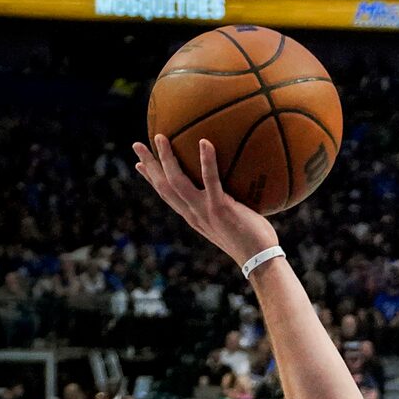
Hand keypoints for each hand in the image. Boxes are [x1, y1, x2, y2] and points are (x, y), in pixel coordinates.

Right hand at [131, 135, 277, 270]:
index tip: (139, 165)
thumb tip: (233, 190)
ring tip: (161, 137)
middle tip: (137, 144)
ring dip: (167, 158)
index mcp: (194, 218)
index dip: (151, 180)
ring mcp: (205, 212)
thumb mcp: (230, 223)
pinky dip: (207, 161)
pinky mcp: (221, 209)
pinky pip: (211, 181)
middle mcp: (194, 215)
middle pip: (163, 187)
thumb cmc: (252, 241)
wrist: (261, 261)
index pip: (167, 197)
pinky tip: (204, 142)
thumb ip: (224, 206)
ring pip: (177, 182)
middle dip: (149, 165)